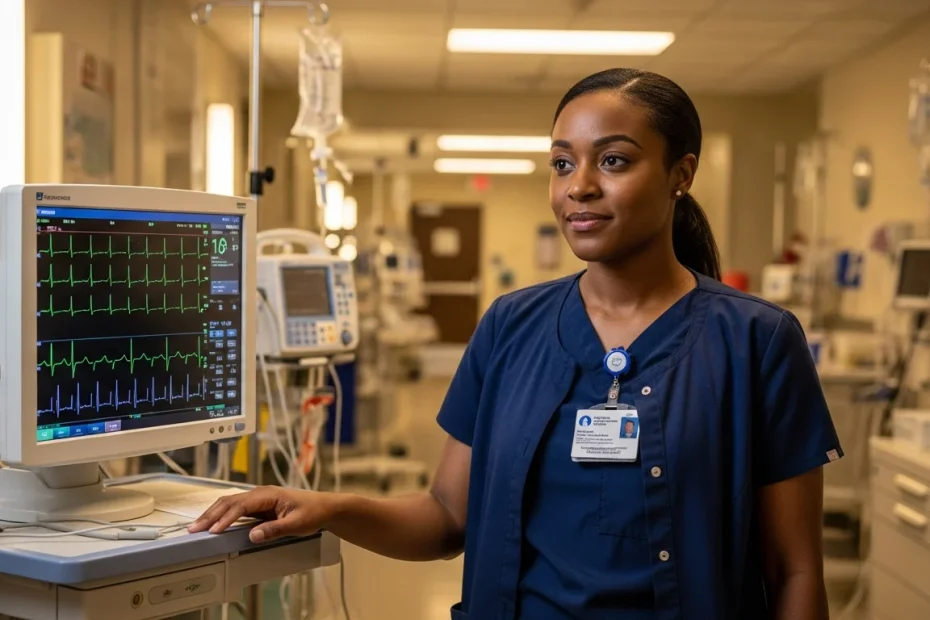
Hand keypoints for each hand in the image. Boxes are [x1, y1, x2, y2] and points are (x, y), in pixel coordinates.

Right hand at [188, 486, 332, 543]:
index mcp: (268, 494)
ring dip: (213, 514)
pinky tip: (213, 524)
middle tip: (194, 528)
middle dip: (211, 514)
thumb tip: (252, 535)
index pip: (241, 505)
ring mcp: (258, 499)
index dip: (226, 518)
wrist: (324, 507)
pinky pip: (236, 509)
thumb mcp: (297, 524)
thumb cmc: (313, 513)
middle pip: (230, 501)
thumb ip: (275, 530)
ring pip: (230, 503)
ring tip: (197, 527)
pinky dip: (222, 515)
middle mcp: (260, 493)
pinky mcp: (258, 506)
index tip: (214, 530)